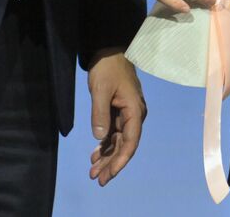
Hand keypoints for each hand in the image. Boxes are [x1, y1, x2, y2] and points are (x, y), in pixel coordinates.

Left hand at [86, 50, 144, 186]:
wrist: (108, 49)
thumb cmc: (107, 67)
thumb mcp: (100, 90)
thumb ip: (100, 114)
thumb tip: (99, 138)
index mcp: (135, 110)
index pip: (130, 142)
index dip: (120, 160)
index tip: (110, 174)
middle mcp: (134, 115)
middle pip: (125, 145)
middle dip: (112, 163)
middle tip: (98, 179)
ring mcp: (127, 114)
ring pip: (119, 141)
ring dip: (107, 156)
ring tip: (94, 171)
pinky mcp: (118, 111)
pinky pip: (114, 133)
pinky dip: (105, 144)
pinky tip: (95, 155)